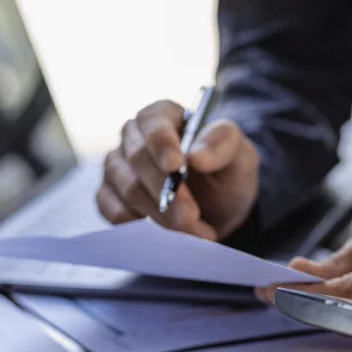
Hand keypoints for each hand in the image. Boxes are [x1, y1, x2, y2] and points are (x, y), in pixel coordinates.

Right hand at [97, 99, 259, 240]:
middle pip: (138, 159)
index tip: (175, 165)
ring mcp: (118, 167)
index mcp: (165, 115)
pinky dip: (141, 227)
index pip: (153, 122)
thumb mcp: (240, 156)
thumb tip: (195, 156)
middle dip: (166, 191)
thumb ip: (223, 145)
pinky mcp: (110, 196)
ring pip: (128, 189)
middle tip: (190, 215)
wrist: (220, 209)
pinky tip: (167, 236)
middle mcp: (134, 137)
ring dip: (161, 215)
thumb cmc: (227, 174)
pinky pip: (114, 211)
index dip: (162, 143)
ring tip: (194, 231)